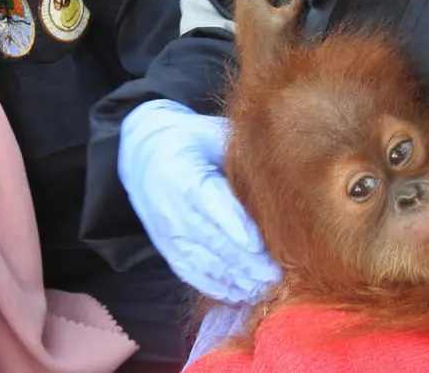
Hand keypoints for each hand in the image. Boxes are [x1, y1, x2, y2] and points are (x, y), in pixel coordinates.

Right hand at [119, 99, 281, 303]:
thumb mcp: (213, 135)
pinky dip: (216, 287)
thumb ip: (241, 156)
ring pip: (203, 262)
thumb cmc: (192, 140)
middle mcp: (172, 207)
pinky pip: (191, 273)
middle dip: (245, 261)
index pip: (211, 203)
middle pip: (211, 239)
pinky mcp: (168, 248)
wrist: (144, 152)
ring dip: (235, 278)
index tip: (259, 245)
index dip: (234, 225)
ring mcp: (168, 232)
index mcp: (185, 173)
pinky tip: (240, 294)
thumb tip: (284, 168)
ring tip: (265, 287)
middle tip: (276, 274)